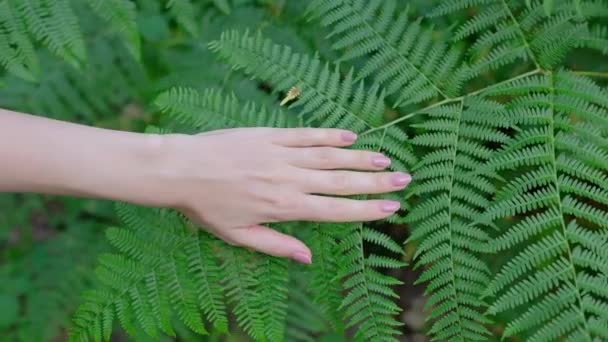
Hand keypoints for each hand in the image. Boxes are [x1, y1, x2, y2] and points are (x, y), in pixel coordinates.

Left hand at [160, 128, 410, 263]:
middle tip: (404, 179)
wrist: (182, 169)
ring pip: (330, 156)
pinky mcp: (271, 135)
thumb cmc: (207, 207)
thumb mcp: (239, 236)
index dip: (367, 209)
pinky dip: (330, 136)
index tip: (392, 208)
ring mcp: (281, 155)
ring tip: (385, 159)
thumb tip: (307, 258)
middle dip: (376, 183)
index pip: (336, 210)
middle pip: (342, 182)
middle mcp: (290, 180)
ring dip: (360, 158)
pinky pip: (306, 135)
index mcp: (284, 208)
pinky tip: (350, 136)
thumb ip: (277, 246)